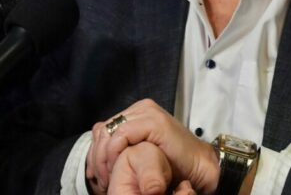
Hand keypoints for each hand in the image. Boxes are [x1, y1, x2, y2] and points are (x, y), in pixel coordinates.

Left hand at [87, 99, 218, 192]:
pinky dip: (115, 153)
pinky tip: (119, 168)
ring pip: (108, 132)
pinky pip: (122, 135)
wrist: (198, 166)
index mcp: (134, 114)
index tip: (97, 177)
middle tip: (101, 181)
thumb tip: (92, 163)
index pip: (101, 129)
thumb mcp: (138, 155)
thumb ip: (119, 151)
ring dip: (104, 158)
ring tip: (109, 178)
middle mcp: (139, 108)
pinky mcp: (153, 121)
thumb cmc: (171, 165)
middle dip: (97, 158)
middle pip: (102, 130)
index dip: (95, 154)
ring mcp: (147, 112)